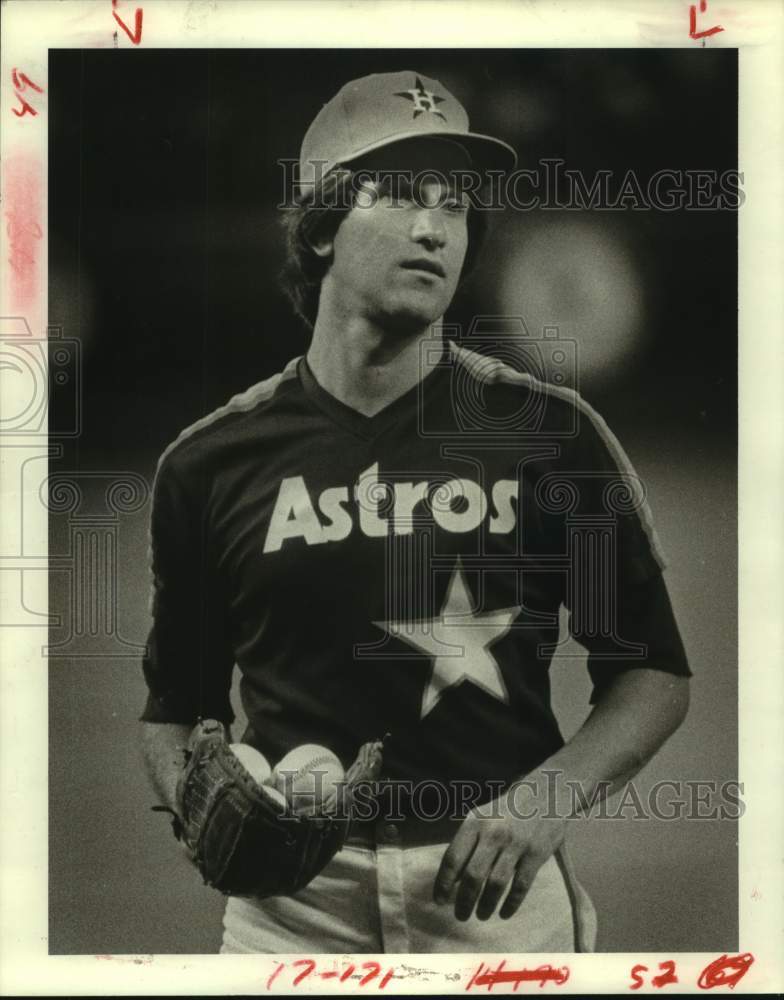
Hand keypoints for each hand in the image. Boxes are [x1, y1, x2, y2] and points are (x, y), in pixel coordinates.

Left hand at [432, 784, 565, 921]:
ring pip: (495, 884)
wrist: (546, 793)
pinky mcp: (536, 854)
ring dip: (486, 905)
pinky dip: (511, 904)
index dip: (444, 883)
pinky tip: (505, 913)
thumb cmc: (507, 809)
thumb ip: (468, 843)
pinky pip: (521, 886)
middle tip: (460, 916)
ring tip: (481, 915)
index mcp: (475, 822)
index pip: (453, 858)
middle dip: (463, 901)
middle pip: (473, 875)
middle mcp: (493, 832)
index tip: (440, 901)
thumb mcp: (482, 816)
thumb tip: (452, 879)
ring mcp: (516, 843)